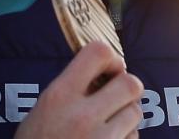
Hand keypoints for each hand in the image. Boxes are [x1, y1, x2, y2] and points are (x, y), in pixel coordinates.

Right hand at [15, 42, 142, 138]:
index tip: (108, 69)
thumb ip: (71, 88)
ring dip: (126, 117)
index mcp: (60, 96)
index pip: (98, 52)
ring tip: (105, 127)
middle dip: (127, 88)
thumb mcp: (42, 110)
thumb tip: (104, 73)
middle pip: (131, 84)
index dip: (110, 58)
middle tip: (115, 96)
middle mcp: (82, 116)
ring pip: (135, 113)